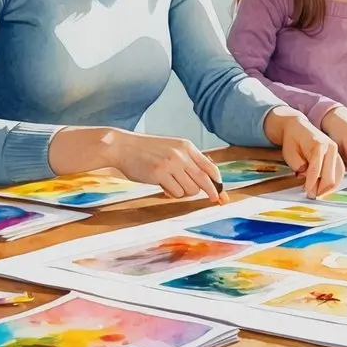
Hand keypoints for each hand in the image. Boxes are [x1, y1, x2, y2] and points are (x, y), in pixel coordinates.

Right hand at [108, 131, 226, 202]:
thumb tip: (202, 180)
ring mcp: (171, 164)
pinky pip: (176, 192)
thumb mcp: (171, 148)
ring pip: (191, 189)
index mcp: (187, 147)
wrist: (123, 146)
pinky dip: (172, 193)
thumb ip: (186, 160)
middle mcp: (182, 154)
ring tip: (173, 186)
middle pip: (205, 180)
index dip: (218, 182)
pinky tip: (163, 187)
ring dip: (184, 192)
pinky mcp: (160, 174)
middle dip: (212, 193)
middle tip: (216, 200)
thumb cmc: (146, 150)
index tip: (222, 193)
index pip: (210, 167)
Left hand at [267, 107, 344, 197]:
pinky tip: (326, 188)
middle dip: (321, 189)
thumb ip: (298, 165)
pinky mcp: (337, 156)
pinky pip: (340, 172)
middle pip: (330, 175)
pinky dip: (334, 182)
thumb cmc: (292, 139)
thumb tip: (307, 177)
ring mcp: (336, 151)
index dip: (311, 183)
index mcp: (318, 145)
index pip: (316, 169)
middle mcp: (331, 147)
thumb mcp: (289, 152)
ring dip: (329, 188)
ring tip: (318, 194)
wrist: (298, 127)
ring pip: (338, 175)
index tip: (306, 192)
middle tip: (312, 196)